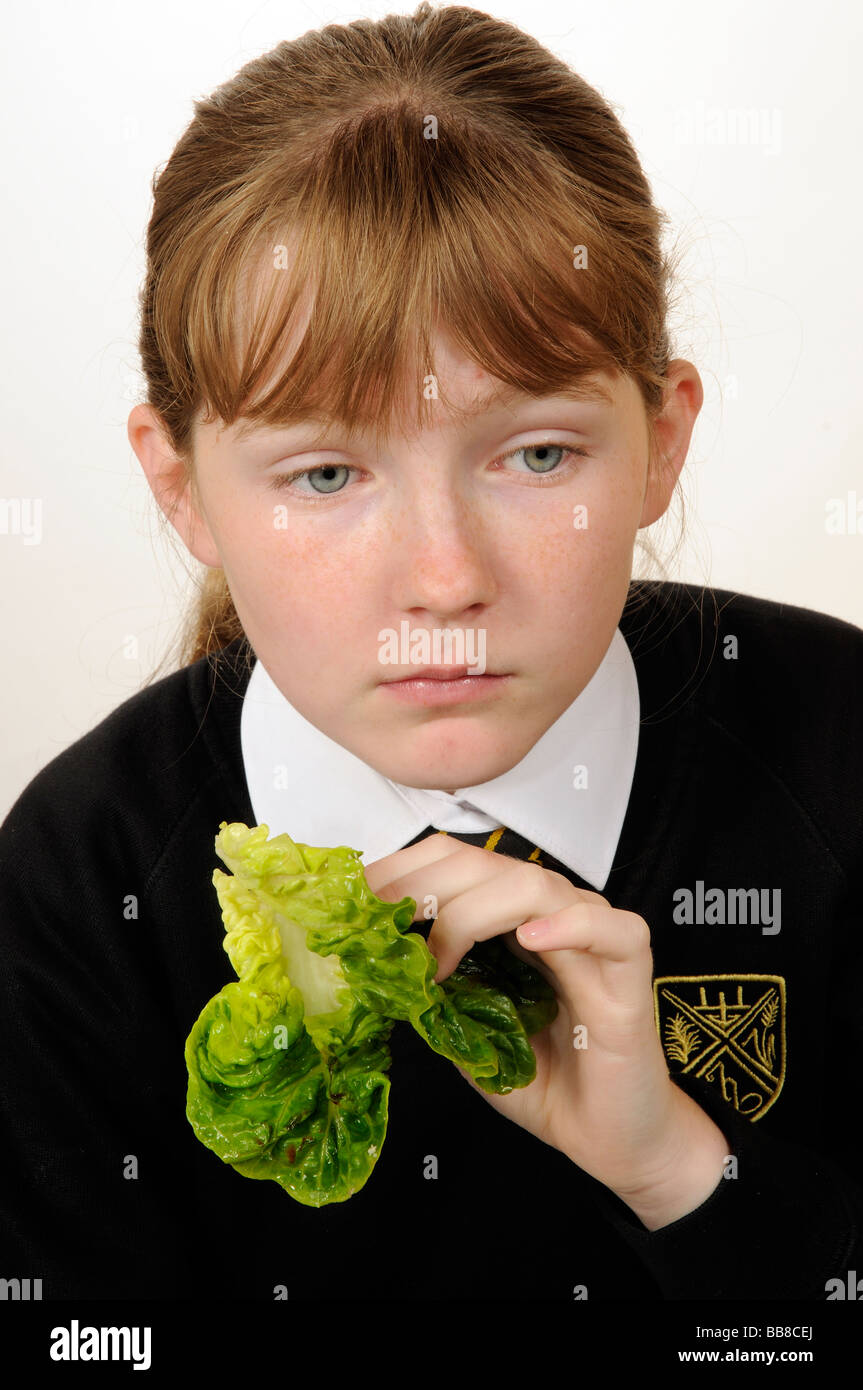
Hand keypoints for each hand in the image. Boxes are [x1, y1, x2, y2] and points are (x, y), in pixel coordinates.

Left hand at [364, 832, 727, 1214]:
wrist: (606, 1137)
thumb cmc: (542, 1081)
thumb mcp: (465, 1032)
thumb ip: (431, 993)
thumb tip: (373, 968)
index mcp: (511, 919)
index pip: (456, 862)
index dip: (404, 869)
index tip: (357, 898)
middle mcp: (551, 915)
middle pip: (486, 863)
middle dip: (423, 885)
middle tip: (380, 923)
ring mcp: (593, 939)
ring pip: (535, 885)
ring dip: (472, 912)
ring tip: (439, 958)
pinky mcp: (632, 973)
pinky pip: (611, 928)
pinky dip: (568, 925)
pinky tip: (530, 941)